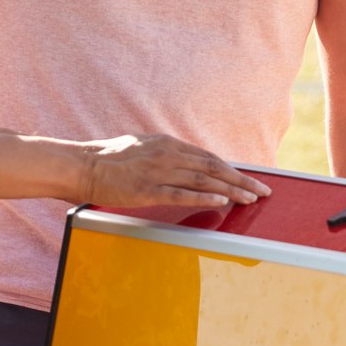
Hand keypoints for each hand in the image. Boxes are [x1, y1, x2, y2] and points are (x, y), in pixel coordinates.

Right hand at [78, 135, 271, 208]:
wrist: (83, 166)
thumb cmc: (111, 160)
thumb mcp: (145, 149)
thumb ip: (168, 156)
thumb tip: (190, 166)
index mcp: (168, 144)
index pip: (209, 159)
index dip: (233, 170)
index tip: (250, 180)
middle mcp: (167, 155)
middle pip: (213, 168)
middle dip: (241, 180)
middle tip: (262, 191)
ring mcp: (157, 172)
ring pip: (203, 180)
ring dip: (230, 190)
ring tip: (250, 199)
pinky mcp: (146, 189)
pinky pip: (180, 194)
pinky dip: (203, 197)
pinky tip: (221, 201)